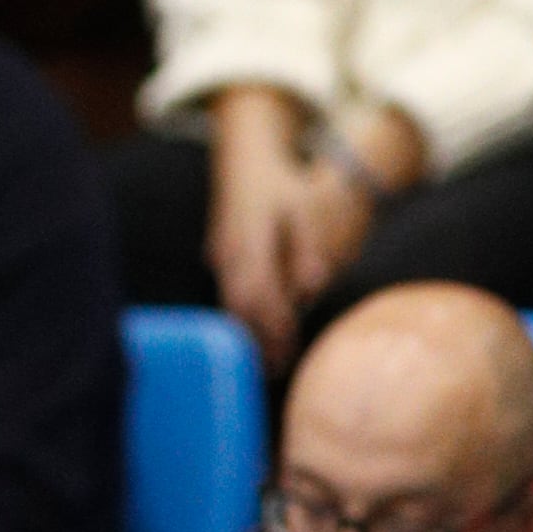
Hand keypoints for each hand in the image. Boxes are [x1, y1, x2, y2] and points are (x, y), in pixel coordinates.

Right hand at [206, 94, 315, 369]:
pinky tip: (255, 337)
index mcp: (251, 237)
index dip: (273, 323)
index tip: (289, 349)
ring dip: (248, 332)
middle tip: (276, 369)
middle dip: (257, 337)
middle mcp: (230, 250)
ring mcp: (221, 255)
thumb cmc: (282, 186)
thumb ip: (308, 248)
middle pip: (241, 303)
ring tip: (267, 363)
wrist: (244, 161)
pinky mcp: (220, 259)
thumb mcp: (304, 207)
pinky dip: (242, 317)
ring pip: (231, 300)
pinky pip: (229, 293)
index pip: (260, 290)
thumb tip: (312, 288)